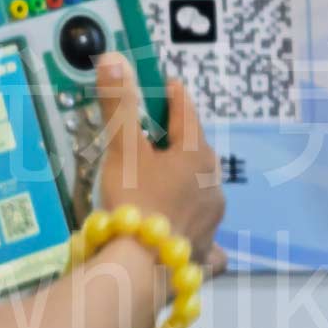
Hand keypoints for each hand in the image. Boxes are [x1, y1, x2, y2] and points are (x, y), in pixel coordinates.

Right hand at [88, 53, 224, 271]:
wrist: (142, 270)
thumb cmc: (135, 202)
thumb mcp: (123, 149)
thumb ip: (120, 104)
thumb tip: (114, 57)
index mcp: (197, 155)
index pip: (187, 113)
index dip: (174, 96)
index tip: (168, 84)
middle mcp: (213, 185)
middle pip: (197, 154)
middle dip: (180, 142)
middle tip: (158, 137)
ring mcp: (212, 221)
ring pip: (204, 193)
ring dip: (190, 185)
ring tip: (168, 184)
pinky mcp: (204, 253)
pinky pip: (206, 241)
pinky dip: (201, 236)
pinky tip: (196, 241)